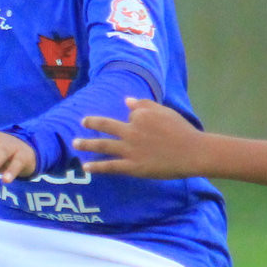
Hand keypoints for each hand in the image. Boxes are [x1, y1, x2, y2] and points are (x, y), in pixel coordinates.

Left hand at [77, 97, 209, 177]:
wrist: (192, 152)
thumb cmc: (182, 131)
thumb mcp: (164, 111)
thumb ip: (144, 104)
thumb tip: (126, 100)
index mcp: (140, 115)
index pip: (129, 116)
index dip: (133, 122)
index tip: (140, 128)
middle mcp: (131, 130)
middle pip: (106, 125)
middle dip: (92, 123)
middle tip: (82, 122)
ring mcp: (130, 149)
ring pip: (103, 145)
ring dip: (87, 144)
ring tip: (74, 143)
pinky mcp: (132, 166)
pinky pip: (111, 166)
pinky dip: (97, 166)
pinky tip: (85, 166)